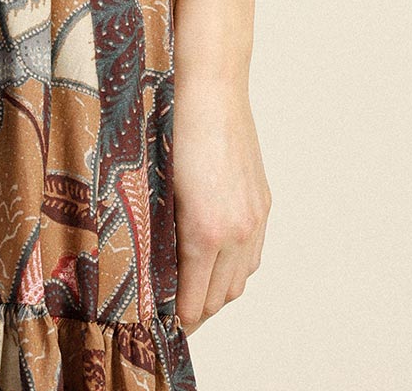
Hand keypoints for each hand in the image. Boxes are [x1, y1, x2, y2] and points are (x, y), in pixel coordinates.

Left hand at [171, 64, 271, 332]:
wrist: (210, 87)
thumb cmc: (172, 127)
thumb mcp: (154, 185)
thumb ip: (159, 230)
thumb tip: (150, 264)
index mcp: (205, 232)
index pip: (194, 299)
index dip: (178, 318)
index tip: (160, 324)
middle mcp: (236, 231)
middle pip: (220, 297)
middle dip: (197, 310)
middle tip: (172, 313)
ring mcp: (254, 217)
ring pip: (241, 279)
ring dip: (218, 292)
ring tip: (193, 292)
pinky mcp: (262, 202)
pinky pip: (253, 253)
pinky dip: (236, 268)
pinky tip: (217, 263)